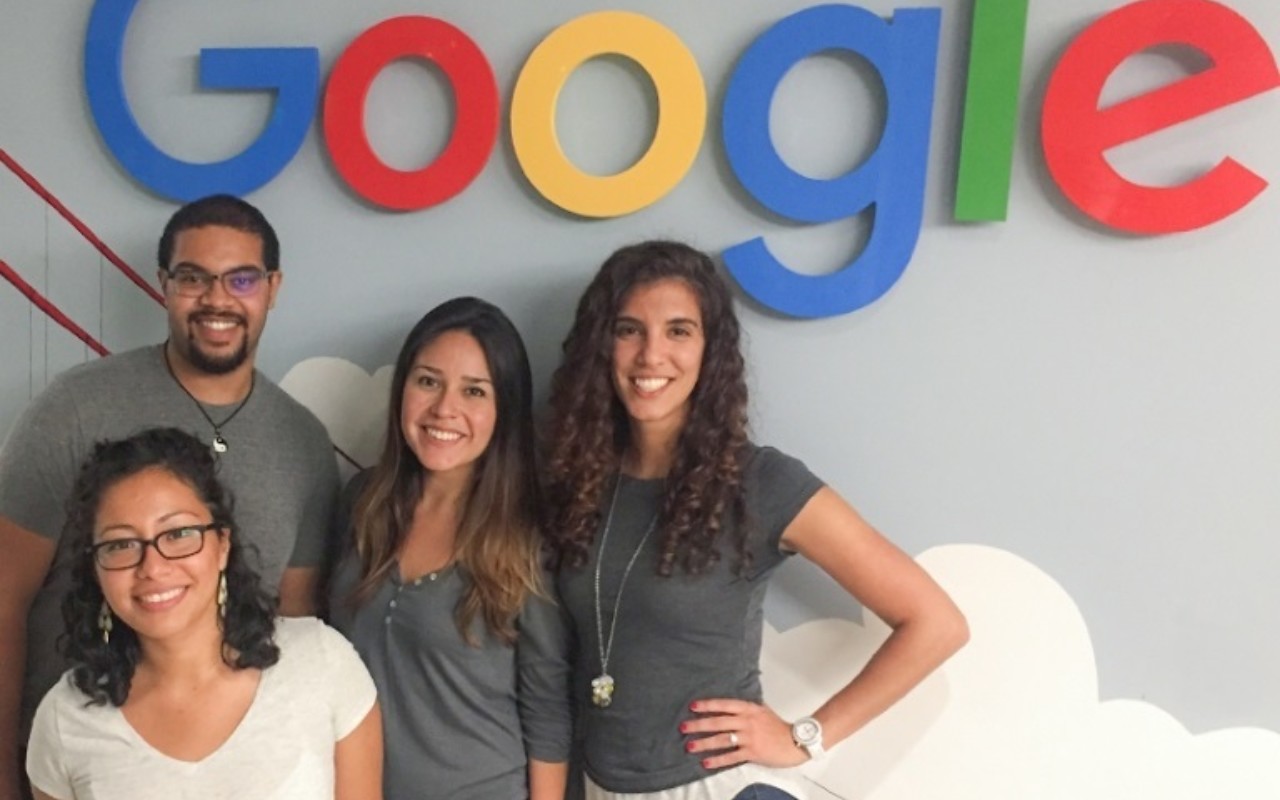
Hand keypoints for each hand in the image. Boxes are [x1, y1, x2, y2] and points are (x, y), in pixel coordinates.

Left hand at [680, 698, 807, 770]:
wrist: (796, 741)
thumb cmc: (778, 726)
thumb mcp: (762, 710)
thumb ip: (746, 708)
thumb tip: (728, 705)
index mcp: (749, 709)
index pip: (724, 705)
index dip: (708, 705)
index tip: (692, 707)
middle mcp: (747, 721)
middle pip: (718, 722)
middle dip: (699, 725)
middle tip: (683, 727)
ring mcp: (750, 737)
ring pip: (722, 739)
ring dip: (704, 743)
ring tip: (690, 746)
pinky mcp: (753, 752)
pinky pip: (731, 756)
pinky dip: (718, 760)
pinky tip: (706, 762)